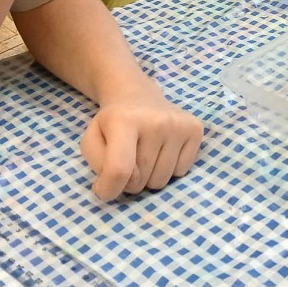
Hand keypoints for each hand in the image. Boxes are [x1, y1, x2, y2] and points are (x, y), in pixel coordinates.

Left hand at [81, 90, 204, 199]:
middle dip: (130, 180)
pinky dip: (170, 169)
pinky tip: (163, 149)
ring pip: (161, 181)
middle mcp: (156, 121)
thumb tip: (116, 186)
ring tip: (146, 153)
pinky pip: (181, 172)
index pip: (119, 170)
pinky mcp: (196, 129)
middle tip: (129, 158)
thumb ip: (98, 165)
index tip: (103, 190)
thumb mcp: (92, 139)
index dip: (109, 189)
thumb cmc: (113, 123)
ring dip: (150, 176)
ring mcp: (179, 125)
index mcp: (124, 120)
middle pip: (140, 181)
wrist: (139, 96)